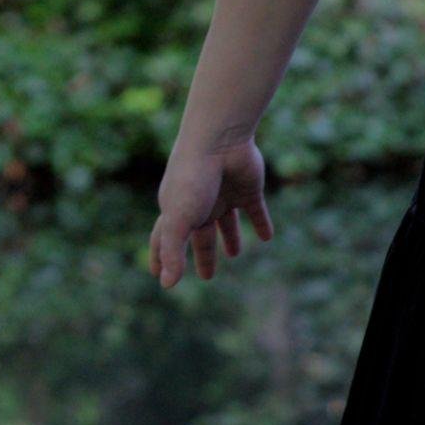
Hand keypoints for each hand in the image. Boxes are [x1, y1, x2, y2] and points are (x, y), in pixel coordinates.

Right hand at [150, 129, 272, 289]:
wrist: (220, 140)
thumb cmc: (192, 179)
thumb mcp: (178, 220)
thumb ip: (172, 252)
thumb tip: (166, 284)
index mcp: (177, 212)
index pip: (165, 241)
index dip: (161, 258)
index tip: (157, 275)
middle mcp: (200, 204)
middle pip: (202, 236)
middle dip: (203, 254)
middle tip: (207, 276)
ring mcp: (224, 196)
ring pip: (228, 222)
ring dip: (231, 238)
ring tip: (235, 254)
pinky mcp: (248, 189)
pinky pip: (256, 210)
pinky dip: (261, 223)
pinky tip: (267, 236)